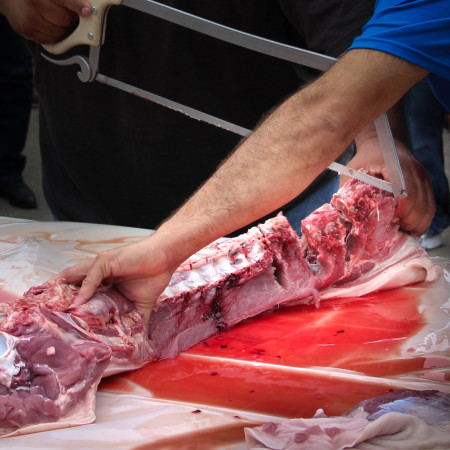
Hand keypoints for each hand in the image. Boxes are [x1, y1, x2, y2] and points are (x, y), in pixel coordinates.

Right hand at [0, 0, 91, 43]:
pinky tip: (46, 24)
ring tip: (52, 18)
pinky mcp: (26, 31)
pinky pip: (50, 40)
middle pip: (66, 19)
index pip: (65, 0)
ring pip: (60, 32)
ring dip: (61, 28)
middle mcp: (34, 4)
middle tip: (64, 12)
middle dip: (69, 18)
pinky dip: (53, 35)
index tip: (87, 11)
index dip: (77, 6)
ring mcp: (29, 19)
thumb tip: (85, 8)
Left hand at [54, 233, 180, 325]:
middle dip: (57, 299)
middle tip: (43, 317)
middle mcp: (98, 275)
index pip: (81, 295)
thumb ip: (137, 321)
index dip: (69, 306)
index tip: (57, 323)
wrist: (165, 258)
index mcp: (105, 285)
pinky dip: (84, 289)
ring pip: (75, 279)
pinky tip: (78, 302)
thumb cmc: (154, 276)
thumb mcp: (141, 305)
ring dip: (62, 293)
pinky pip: (91, 276)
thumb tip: (141, 344)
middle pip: (72, 286)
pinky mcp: (106, 261)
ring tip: (49, 310)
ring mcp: (100, 267)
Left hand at [342, 138, 434, 237]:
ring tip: (402, 233)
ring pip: (428, 207)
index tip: (390, 221)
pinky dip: (422, 220)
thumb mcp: (352, 172)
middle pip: (420, 204)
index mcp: (395, 166)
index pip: (407, 193)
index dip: (401, 211)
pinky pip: (430, 206)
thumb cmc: (363, 158)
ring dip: (417, 224)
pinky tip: (410, 228)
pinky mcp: (426, 183)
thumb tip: (342, 216)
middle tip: (394, 231)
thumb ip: (348, 191)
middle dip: (408, 222)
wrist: (382, 141)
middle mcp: (414, 170)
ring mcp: (423, 176)